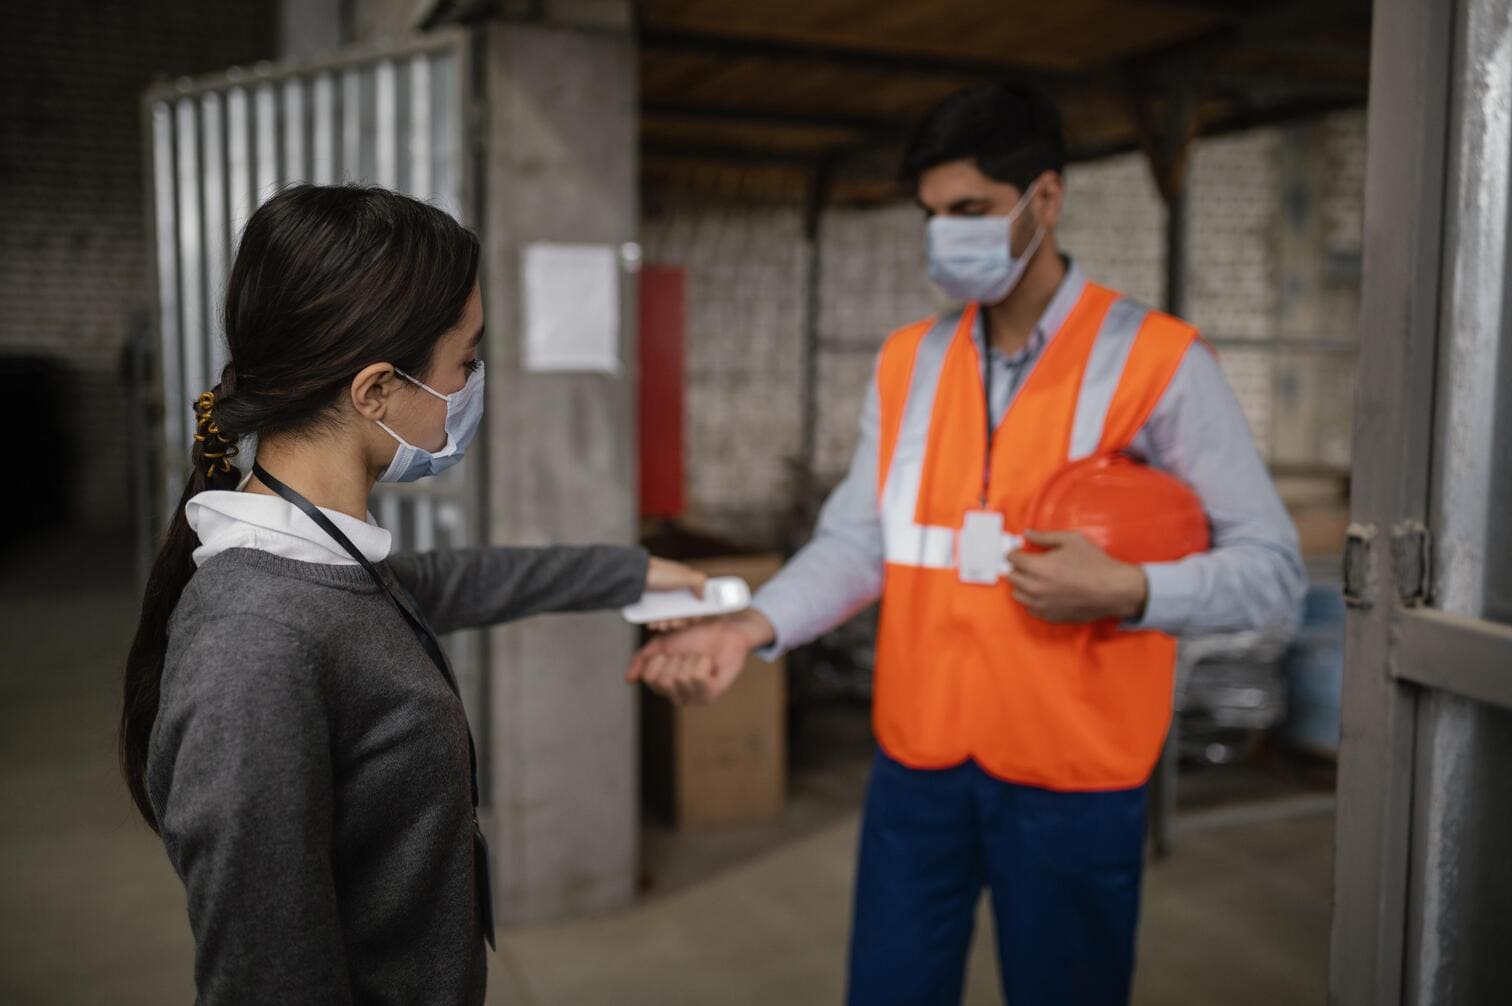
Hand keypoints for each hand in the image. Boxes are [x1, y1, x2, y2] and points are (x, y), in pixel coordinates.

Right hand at [626, 610, 774, 704]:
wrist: (724, 628)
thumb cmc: (695, 636)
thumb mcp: (662, 643)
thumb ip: (642, 659)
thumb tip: (628, 679)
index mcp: (663, 685)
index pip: (649, 678)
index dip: (659, 660)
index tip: (672, 653)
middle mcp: (677, 695)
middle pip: (664, 681)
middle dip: (676, 660)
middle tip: (688, 655)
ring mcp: (694, 697)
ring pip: (681, 678)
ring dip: (691, 660)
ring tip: (700, 658)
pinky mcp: (711, 694)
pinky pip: (697, 678)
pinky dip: (703, 663)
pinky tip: (709, 663)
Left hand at [643, 557, 708, 630]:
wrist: (632, 577)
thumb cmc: (657, 573)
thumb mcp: (682, 575)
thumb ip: (698, 582)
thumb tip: (704, 596)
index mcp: (684, 583)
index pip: (695, 600)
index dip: (695, 611)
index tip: (692, 618)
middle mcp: (673, 591)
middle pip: (682, 612)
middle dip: (679, 621)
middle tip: (674, 622)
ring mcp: (661, 599)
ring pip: (669, 617)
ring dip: (667, 624)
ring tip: (661, 624)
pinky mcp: (649, 605)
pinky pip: (656, 618)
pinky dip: (656, 623)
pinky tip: (653, 623)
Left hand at [1006, 530, 1147, 623]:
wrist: (1114, 590)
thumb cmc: (1095, 563)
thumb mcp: (1071, 540)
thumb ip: (1044, 537)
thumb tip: (1027, 534)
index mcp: (1039, 567)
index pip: (1012, 559)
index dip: (1017, 552)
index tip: (1022, 551)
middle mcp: (1036, 588)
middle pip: (1011, 577)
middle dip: (1018, 567)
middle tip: (1030, 563)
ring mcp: (1042, 605)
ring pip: (1017, 595)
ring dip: (1023, 584)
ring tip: (1036, 578)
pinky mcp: (1050, 616)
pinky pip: (1030, 608)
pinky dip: (1033, 599)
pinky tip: (1045, 592)